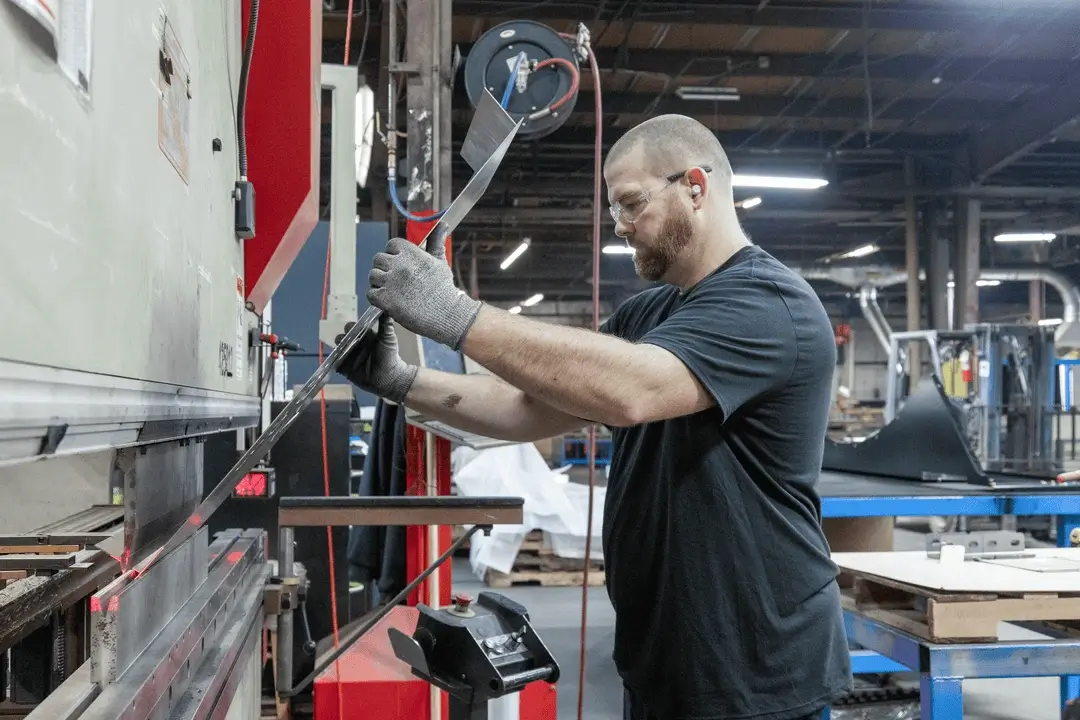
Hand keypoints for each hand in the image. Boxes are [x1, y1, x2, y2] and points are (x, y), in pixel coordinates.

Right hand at [336, 316, 417, 403]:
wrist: (389, 377)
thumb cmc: (390, 356)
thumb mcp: (388, 338)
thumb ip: (386, 324)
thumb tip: (386, 308)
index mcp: (365, 336)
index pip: (355, 327)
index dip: (352, 326)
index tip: (353, 326)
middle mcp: (357, 345)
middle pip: (344, 336)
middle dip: (343, 335)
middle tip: (346, 337)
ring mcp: (350, 356)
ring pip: (339, 347)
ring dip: (338, 346)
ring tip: (341, 346)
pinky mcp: (346, 368)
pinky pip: (336, 362)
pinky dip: (334, 360)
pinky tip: (336, 358)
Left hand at [367, 234, 480, 348]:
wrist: (446, 314)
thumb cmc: (444, 289)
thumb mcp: (440, 261)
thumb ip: (436, 241)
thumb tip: (443, 224)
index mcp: (410, 253)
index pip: (391, 245)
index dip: (394, 254)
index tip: (401, 264)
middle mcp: (399, 265)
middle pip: (378, 259)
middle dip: (385, 268)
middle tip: (396, 280)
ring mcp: (390, 282)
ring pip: (373, 276)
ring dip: (380, 283)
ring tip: (394, 291)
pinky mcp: (385, 299)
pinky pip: (370, 293)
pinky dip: (377, 298)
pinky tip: (390, 301)